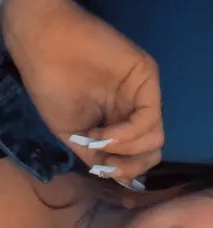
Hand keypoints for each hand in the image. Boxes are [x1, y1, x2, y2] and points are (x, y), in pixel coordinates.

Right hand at [2, 0, 163, 182]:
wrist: (42, 44)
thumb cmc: (52, 86)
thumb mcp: (74, 134)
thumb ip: (98, 156)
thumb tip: (122, 182)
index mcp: (120, 120)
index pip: (140, 155)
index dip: (125, 170)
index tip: (100, 170)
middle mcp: (135, 107)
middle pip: (152, 150)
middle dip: (131, 166)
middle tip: (105, 164)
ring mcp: (143, 93)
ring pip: (155, 138)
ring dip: (126, 150)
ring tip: (98, 141)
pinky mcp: (146, 76)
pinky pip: (150, 118)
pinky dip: (129, 134)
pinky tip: (106, 133)